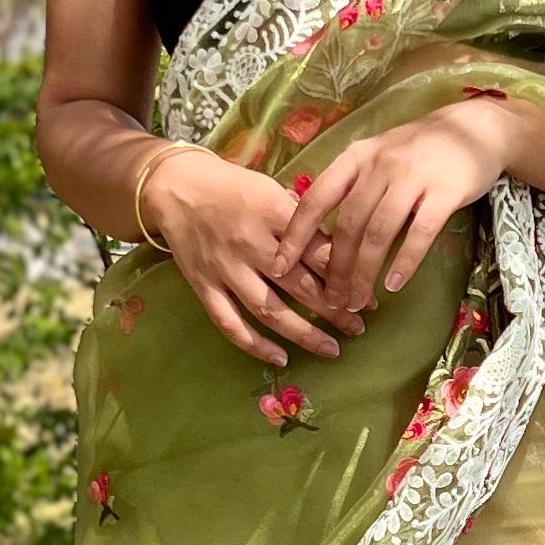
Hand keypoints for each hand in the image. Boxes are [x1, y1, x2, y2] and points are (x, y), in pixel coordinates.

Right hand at [145, 147, 346, 368]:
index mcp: (272, 213)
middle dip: (333, 310)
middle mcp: (250, 243)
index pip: (318, 251)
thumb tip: (341, 247)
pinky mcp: (204, 286)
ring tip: (331, 348)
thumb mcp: (272, 190)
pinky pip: (230, 322)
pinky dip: (254, 344)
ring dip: (303, 333)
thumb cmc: (233, 186)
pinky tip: (280, 357)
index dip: (347, 276)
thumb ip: (302, 219)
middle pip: (299, 285)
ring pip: (268, 309)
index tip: (368, 295)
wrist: (176, 187)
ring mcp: (225, 268)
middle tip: (358, 327)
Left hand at [266, 98, 544, 331]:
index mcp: (355, 157)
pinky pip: (419, 233)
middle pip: (348, 225)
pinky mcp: (445, 192)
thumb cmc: (421, 149)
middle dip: (336, 268)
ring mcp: (412, 178)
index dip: (295, 236)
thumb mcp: (378, 156)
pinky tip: (394, 285)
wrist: (477, 128)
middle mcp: (379, 165)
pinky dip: (404, 262)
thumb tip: (319, 231)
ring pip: (378, 233)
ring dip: (364, 272)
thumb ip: (351, 186)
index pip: (315, 199)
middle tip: (331, 301)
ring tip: (358, 302)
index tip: (279, 267)